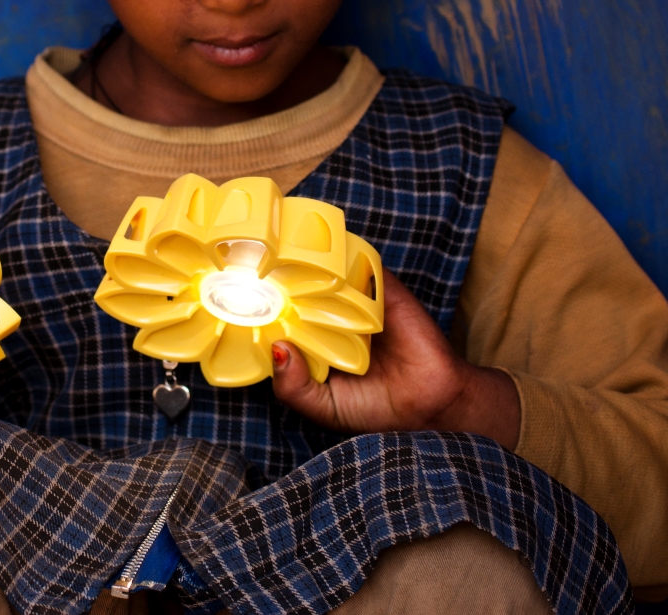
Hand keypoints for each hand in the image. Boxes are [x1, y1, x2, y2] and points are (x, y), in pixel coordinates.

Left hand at [271, 269, 520, 448]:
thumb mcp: (322, 407)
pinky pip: (363, 266)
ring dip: (308, 264)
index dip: (261, 310)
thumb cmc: (376, 411)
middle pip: (298, 291)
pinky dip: (345, 260)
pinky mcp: (385, 291)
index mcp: (314, 344)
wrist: (431, 408)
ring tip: (282, 256)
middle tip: (251, 270)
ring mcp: (358, 303)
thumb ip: (293, 387)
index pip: (280, 319)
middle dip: (277, 282)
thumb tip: (277, 348)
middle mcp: (332, 319)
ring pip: (327, 273)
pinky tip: (323, 261)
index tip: (235, 299)